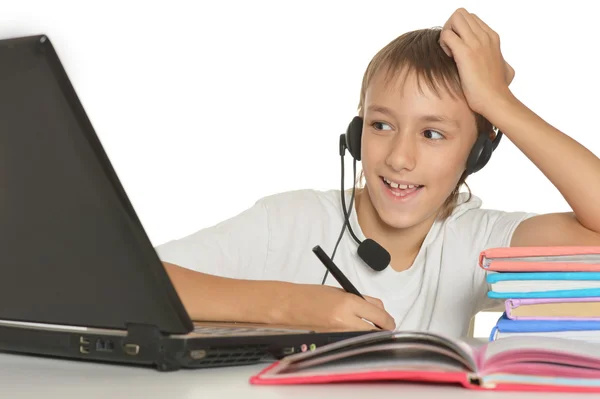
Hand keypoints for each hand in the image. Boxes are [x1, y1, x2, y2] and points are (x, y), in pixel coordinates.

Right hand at [278, 283, 395, 330]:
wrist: (291, 305)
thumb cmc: (313, 295)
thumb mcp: (341, 291)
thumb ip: (362, 300)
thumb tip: (379, 309)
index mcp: (348, 302)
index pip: (380, 315)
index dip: (388, 320)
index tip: (390, 321)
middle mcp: (346, 320)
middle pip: (377, 331)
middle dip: (383, 330)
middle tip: (384, 327)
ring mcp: (339, 333)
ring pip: (366, 338)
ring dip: (370, 334)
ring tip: (367, 327)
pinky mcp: (333, 341)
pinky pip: (353, 341)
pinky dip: (357, 337)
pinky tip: (354, 332)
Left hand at [439, 8, 514, 115]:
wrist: (495, 100)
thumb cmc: (496, 89)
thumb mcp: (504, 68)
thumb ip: (500, 61)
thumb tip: (502, 64)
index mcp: (492, 37)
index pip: (471, 18)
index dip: (460, 29)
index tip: (460, 47)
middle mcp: (485, 36)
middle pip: (461, 14)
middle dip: (450, 27)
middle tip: (450, 47)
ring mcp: (476, 42)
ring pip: (454, 18)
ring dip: (446, 33)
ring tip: (450, 51)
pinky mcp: (465, 53)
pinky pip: (447, 35)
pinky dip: (443, 44)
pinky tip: (449, 58)